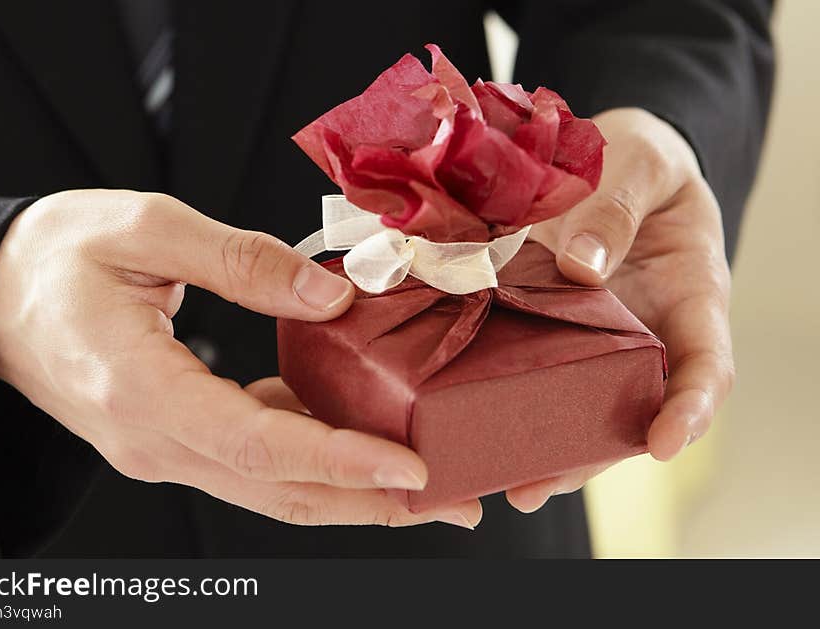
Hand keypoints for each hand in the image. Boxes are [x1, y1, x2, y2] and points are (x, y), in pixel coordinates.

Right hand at [0, 189, 481, 528]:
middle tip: (453, 499)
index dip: (338, 460)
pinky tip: (356, 435)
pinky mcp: (174, 438)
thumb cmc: (58, 255)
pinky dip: (311, 457)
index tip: (410, 469)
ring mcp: (163, 447)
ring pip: (272, 488)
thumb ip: (243, 262)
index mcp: (141, 388)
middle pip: (278, 489)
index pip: (256, 444)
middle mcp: (155, 439)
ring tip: (424, 484)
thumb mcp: (146, 228)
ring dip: (351, 490)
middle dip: (371, 501)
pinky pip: (253, 459)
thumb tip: (331, 296)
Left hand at [506, 108, 734, 511]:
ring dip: (541, 442)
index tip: (664, 442)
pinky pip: (527, 363)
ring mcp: (590, 334)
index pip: (705, 366)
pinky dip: (502, 390)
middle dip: (589, 453)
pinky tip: (466, 414)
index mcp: (688, 295)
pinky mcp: (542, 324)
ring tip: (500, 478)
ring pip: (574, 400)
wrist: (607, 155)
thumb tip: (582, 268)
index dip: (689, 409)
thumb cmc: (641, 158)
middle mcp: (642, 330)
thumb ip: (618, 207)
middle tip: (539, 485)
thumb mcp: (641, 164)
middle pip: (627, 407)